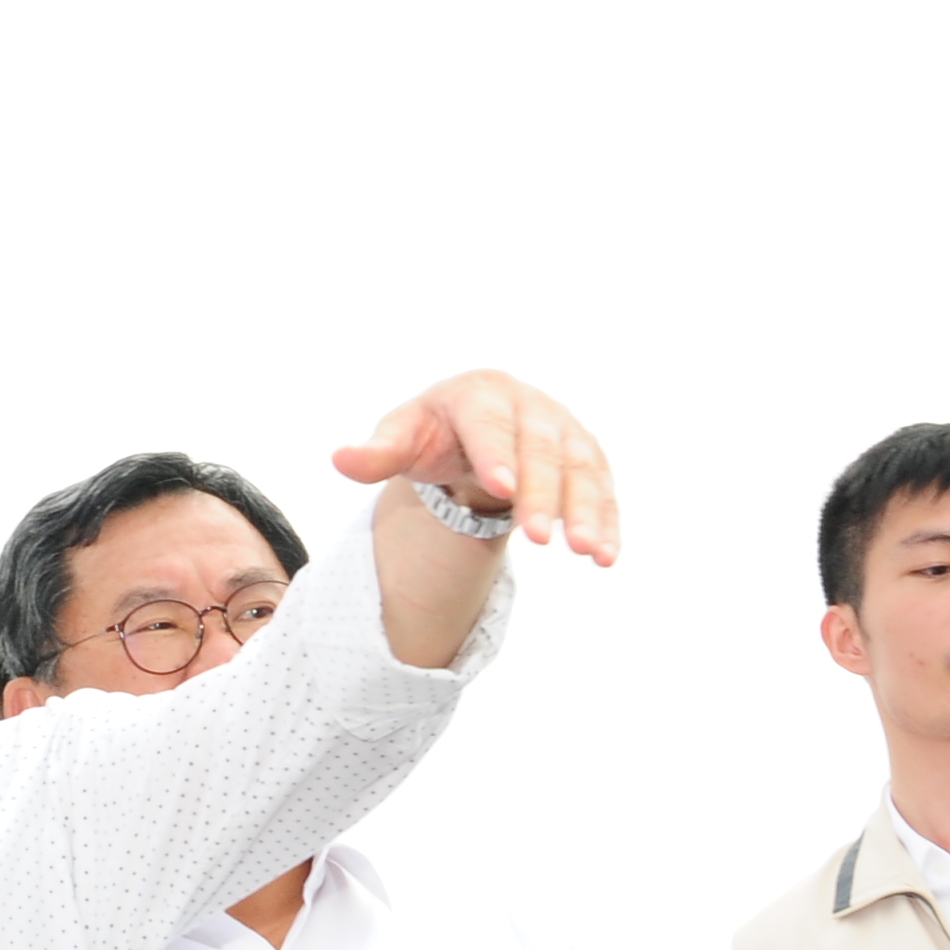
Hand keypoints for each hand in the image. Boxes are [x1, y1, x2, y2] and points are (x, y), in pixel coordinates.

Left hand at [333, 369, 620, 564]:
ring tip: (586, 553)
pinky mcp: (586, 457)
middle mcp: (528, 406)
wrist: (474, 431)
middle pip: (539, 449)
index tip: (503, 490)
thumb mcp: (402, 438)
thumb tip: (341, 459)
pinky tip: (607, 556)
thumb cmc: (433, 435)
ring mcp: (564, 430)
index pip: (488, 425)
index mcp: (478, 394)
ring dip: (586, 510)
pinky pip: (602, 488)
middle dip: (542, 494)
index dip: (497, 455)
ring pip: (580, 468)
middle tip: (538, 539)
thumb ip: (377, 452)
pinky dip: (607, 521)